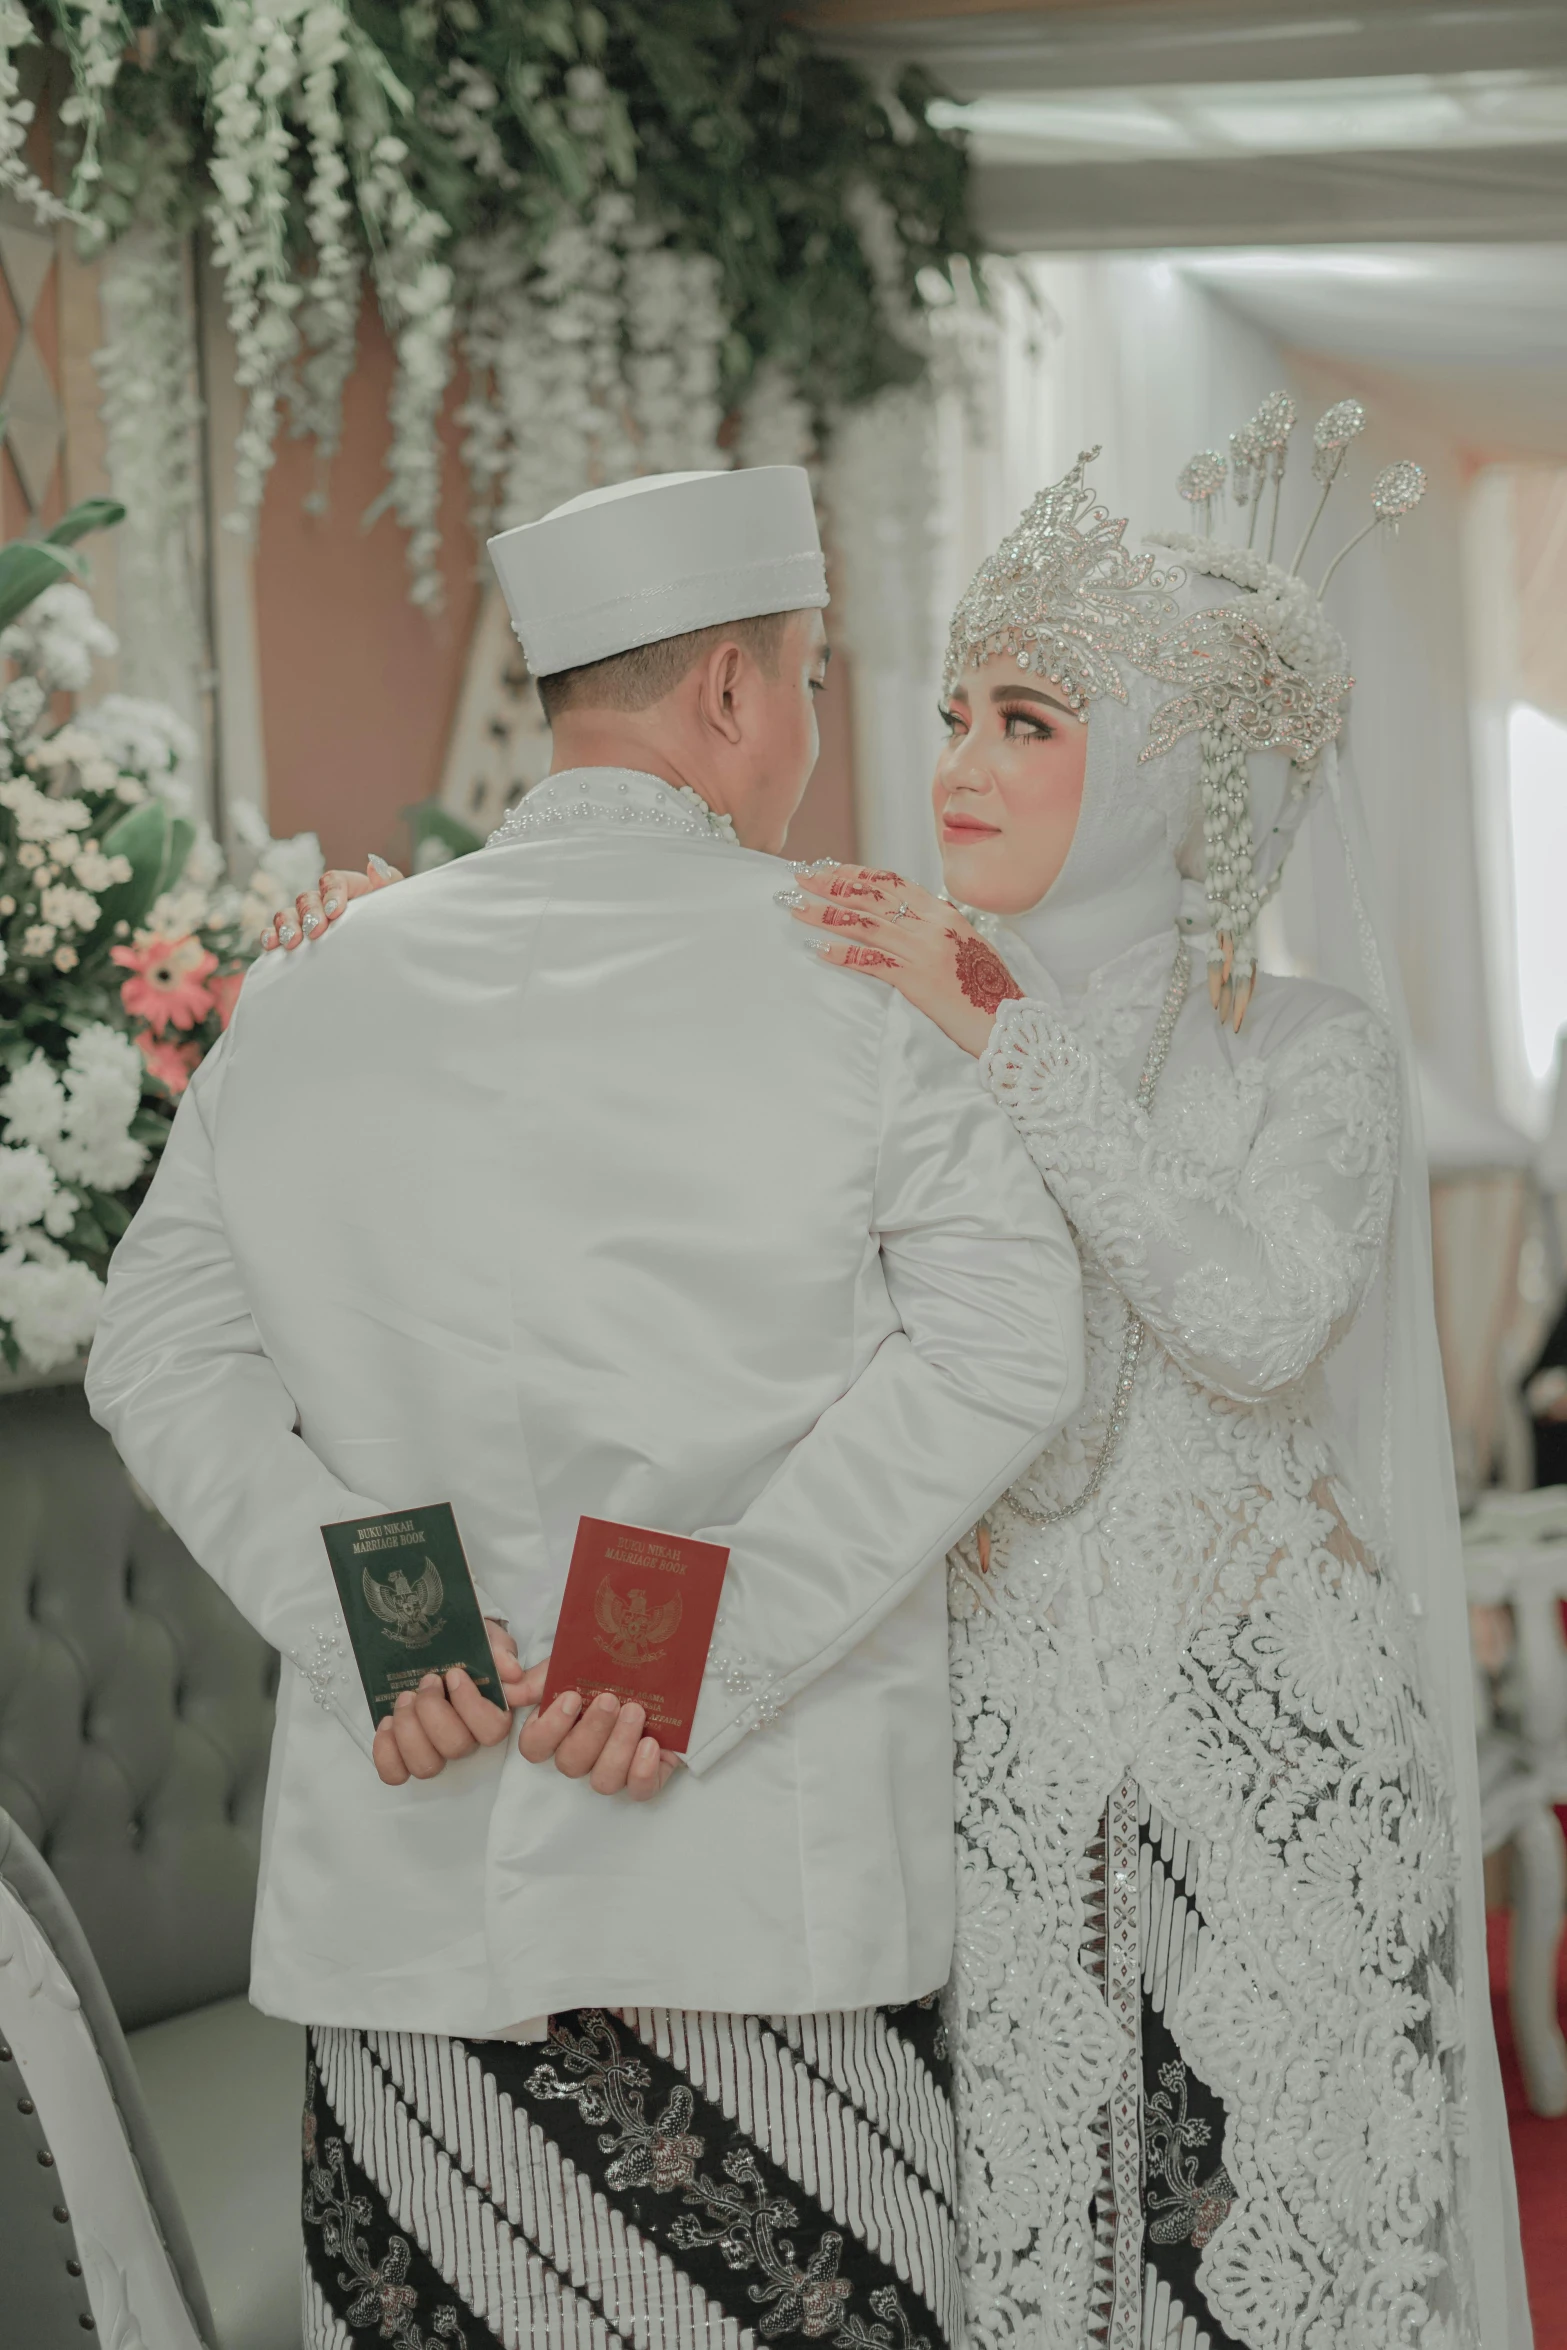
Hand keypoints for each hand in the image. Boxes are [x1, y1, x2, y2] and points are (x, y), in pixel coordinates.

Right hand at [261, 854, 403, 951]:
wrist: (389, 956)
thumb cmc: (391, 924)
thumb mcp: (396, 903)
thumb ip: (389, 882)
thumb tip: (373, 865)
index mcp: (347, 888)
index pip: (332, 881)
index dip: (331, 893)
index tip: (336, 912)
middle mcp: (323, 902)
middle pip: (307, 898)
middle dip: (309, 914)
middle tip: (316, 930)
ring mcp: (308, 922)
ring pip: (289, 915)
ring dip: (287, 925)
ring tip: (292, 941)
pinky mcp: (299, 942)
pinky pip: (277, 934)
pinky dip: (271, 936)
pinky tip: (271, 945)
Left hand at [371, 1617, 525, 1785]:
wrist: (432, 1647)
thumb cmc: (462, 1646)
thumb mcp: (484, 1638)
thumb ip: (499, 1651)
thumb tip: (510, 1672)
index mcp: (490, 1714)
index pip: (492, 1730)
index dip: (471, 1706)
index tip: (454, 1674)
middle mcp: (464, 1739)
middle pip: (455, 1747)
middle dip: (433, 1711)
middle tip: (426, 1682)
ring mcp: (434, 1751)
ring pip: (425, 1765)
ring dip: (409, 1730)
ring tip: (404, 1699)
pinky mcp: (404, 1757)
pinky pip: (395, 1772)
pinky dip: (386, 1752)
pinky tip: (387, 1723)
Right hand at [518, 1670, 678, 1801]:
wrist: (659, 1667)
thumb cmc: (610, 1667)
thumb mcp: (574, 1662)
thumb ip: (543, 1677)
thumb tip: (513, 1692)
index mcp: (558, 1728)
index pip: (534, 1747)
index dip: (549, 1729)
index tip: (572, 1699)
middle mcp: (581, 1754)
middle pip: (571, 1763)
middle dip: (591, 1731)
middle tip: (610, 1700)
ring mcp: (613, 1767)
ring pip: (603, 1781)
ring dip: (618, 1747)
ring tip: (635, 1713)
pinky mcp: (647, 1775)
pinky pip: (640, 1790)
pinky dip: (643, 1771)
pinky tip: (650, 1744)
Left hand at [781, 864, 1022, 1058]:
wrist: (1007, 1020)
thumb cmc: (985, 988)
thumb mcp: (964, 946)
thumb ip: (935, 928)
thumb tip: (907, 918)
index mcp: (943, 913)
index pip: (891, 882)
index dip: (856, 873)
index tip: (829, 868)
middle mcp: (932, 925)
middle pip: (873, 896)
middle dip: (833, 884)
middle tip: (801, 878)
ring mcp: (924, 950)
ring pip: (866, 925)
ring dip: (828, 915)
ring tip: (799, 909)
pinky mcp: (917, 979)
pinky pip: (872, 962)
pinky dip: (844, 955)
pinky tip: (821, 950)